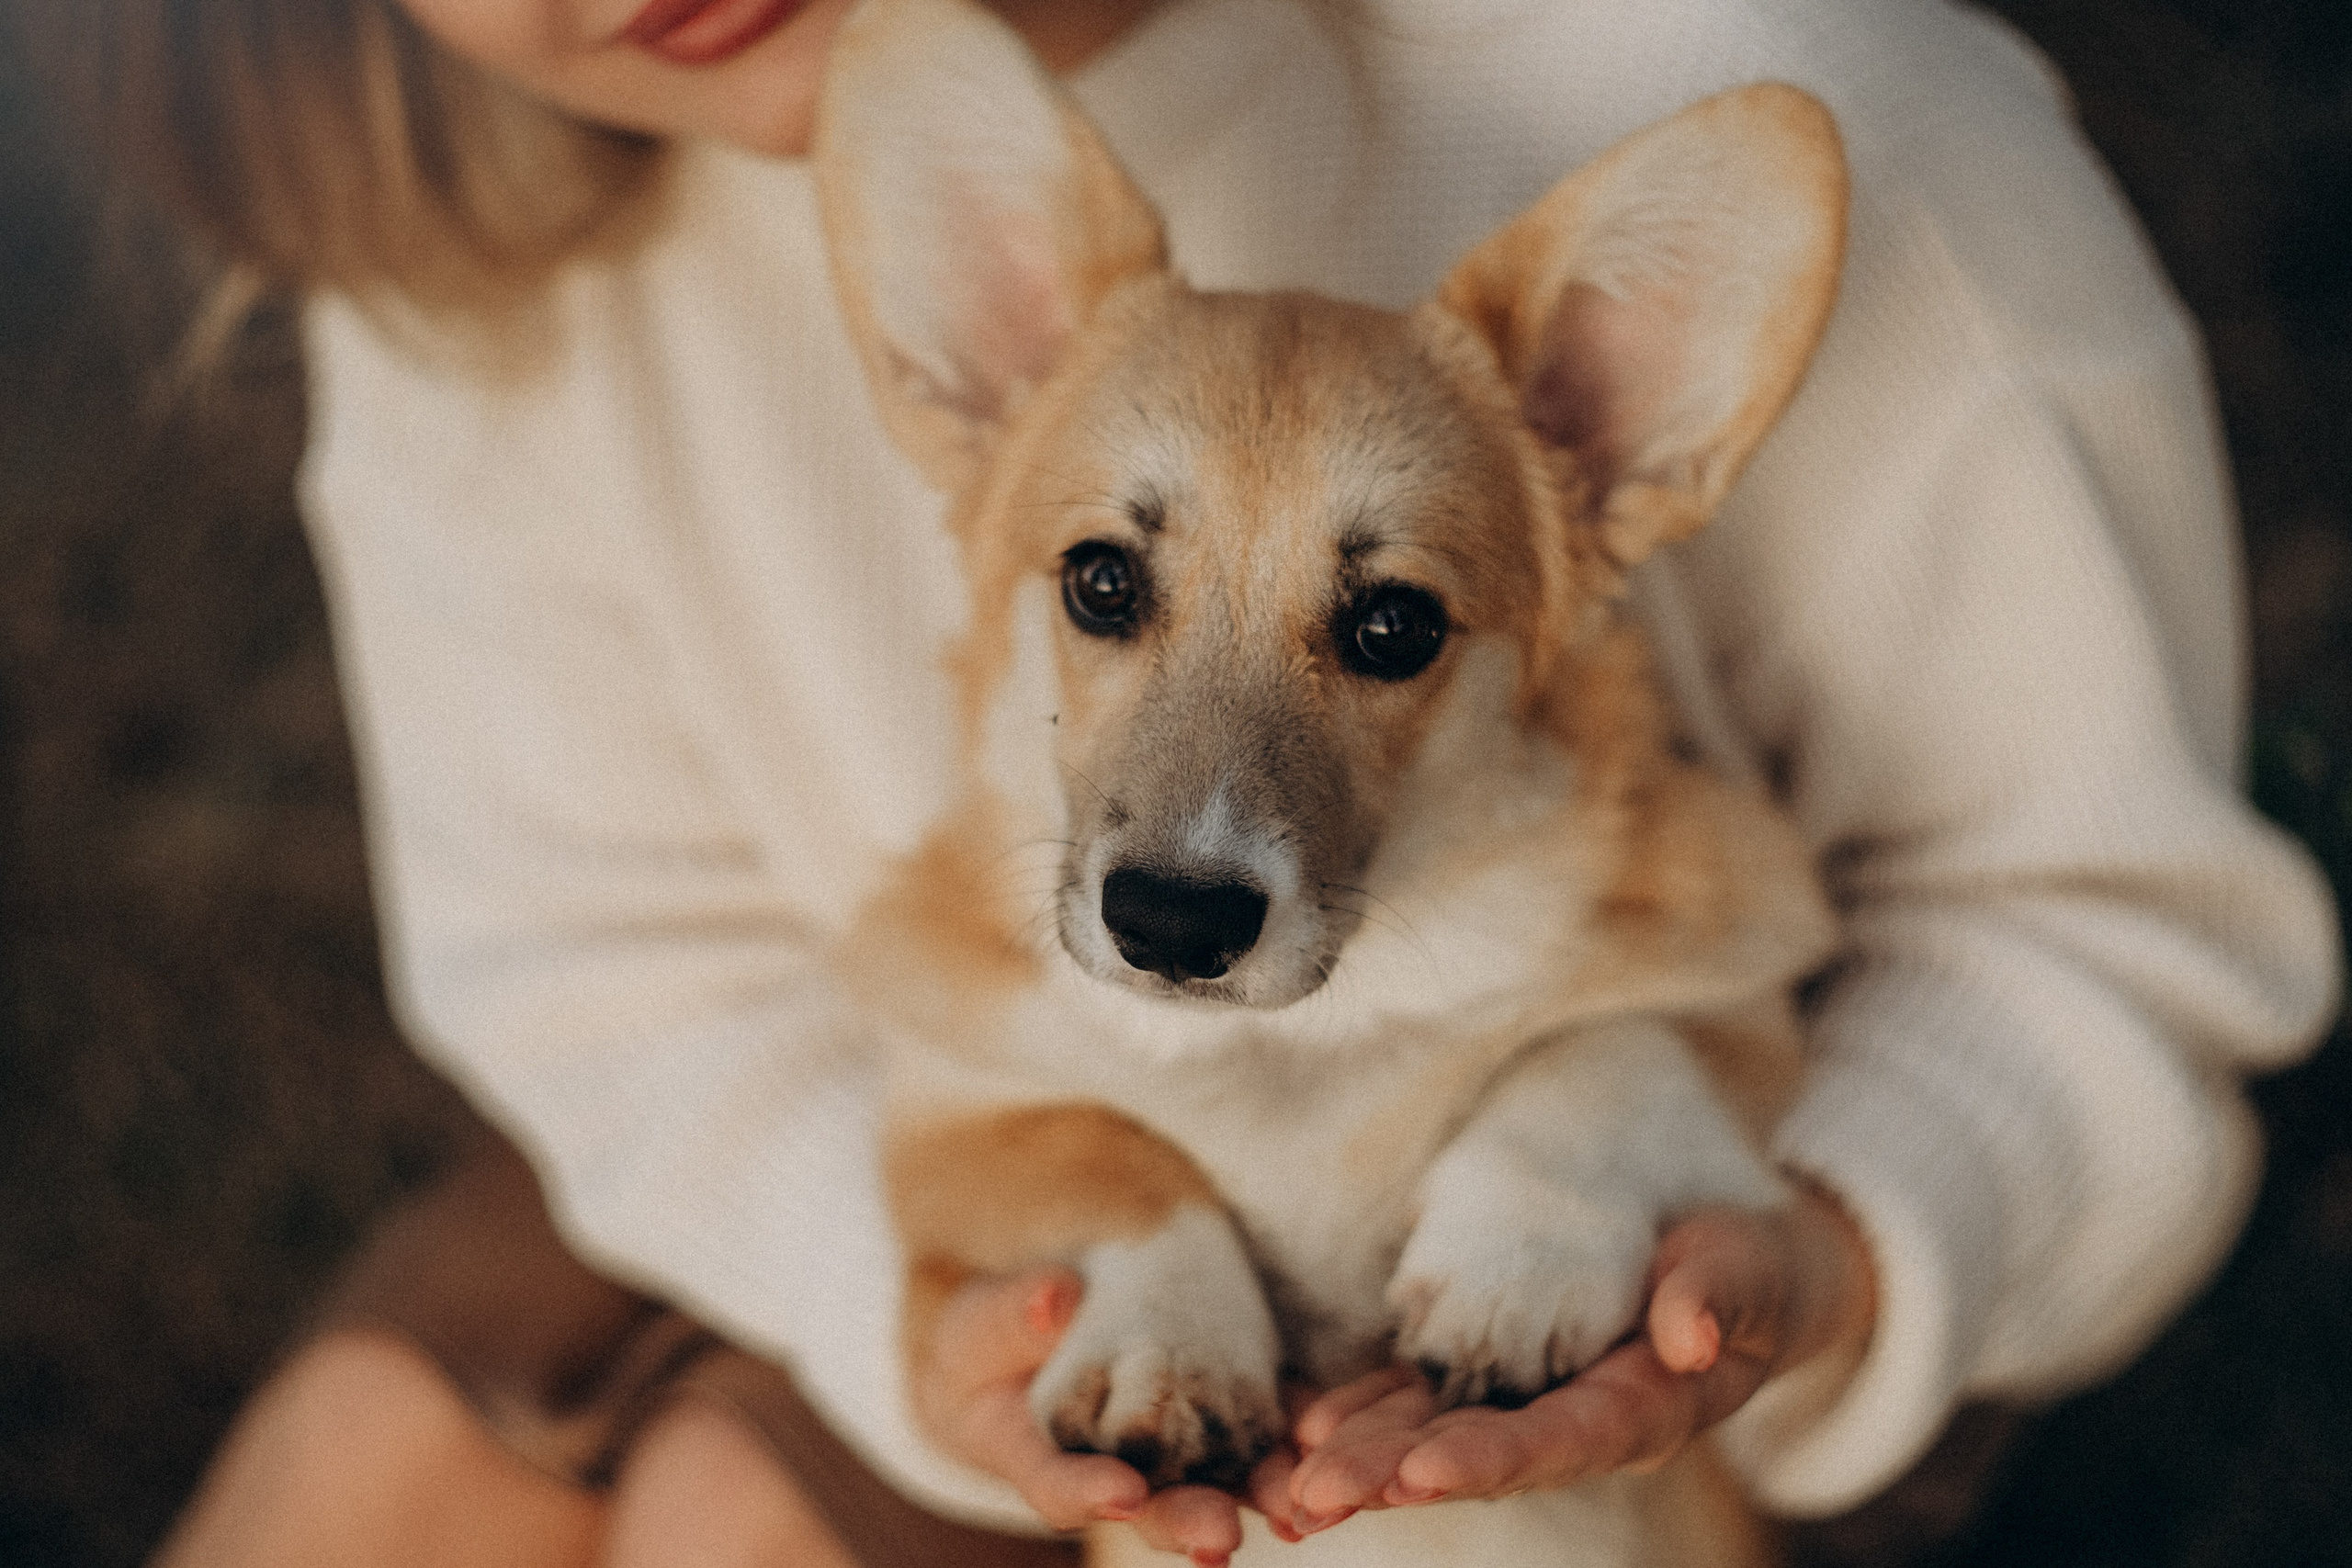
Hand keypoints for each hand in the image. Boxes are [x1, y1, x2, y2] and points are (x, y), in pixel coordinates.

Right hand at [916, 1268, 1280, 1565]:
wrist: (1034, 1336)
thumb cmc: (989, 1342)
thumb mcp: (978, 1324)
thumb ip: (1009, 1317)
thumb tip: (1055, 1299)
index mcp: (1034, 1453)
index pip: (1057, 1484)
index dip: (1088, 1492)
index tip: (1123, 1492)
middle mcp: (1107, 1468)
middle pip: (1147, 1505)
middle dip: (1185, 1520)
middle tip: (1220, 1537)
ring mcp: (1166, 1447)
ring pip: (1211, 1479)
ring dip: (1252, 1494)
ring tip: (1290, 1510)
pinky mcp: (1213, 1410)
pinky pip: (1255, 1429)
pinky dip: (1288, 1437)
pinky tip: (1320, 1442)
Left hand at [1280, 1184, 1875, 1532]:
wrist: (1738, 1266)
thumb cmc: (1752, 1268)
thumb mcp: (1752, 1271)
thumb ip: (1720, 1297)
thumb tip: (1688, 1337)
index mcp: (1640, 1412)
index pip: (1558, 1442)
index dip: (1489, 1460)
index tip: (1421, 1474)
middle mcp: (1572, 1420)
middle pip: (1476, 1454)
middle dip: (1393, 1474)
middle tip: (1314, 1496)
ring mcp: (1527, 1398)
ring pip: (1434, 1434)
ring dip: (1362, 1458)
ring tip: (1291, 1486)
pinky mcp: (1494, 1369)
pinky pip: (1421, 1397)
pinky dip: (1365, 1412)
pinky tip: (1304, 1428)